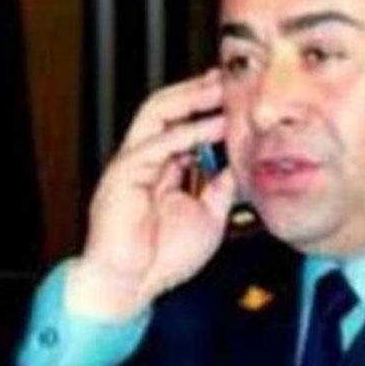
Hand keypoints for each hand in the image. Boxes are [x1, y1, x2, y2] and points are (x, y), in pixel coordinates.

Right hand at [67, 69, 235, 319]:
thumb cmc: (164, 257)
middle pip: (168, 109)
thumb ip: (223, 189)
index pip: (184, 123)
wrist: (132, 286)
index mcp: (164, 167)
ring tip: (218, 89)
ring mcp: (133, 164)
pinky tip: (208, 127)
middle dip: (197, 91)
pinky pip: (155, 145)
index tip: (235, 92)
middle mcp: (147, 159)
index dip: (207, 106)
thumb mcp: (210, 217)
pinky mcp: (123, 176)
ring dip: (189, 99)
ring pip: (157, 115)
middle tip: (227, 78)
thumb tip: (241, 166)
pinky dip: (184, 134)